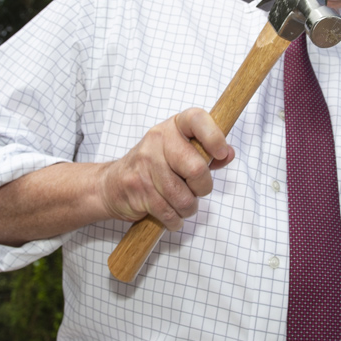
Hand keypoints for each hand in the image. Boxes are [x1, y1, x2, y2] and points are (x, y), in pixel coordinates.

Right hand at [98, 108, 233, 230]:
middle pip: (196, 169)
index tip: (221, 153)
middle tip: (196, 190)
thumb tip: (228, 154)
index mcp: (172, 127)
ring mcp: (145, 164)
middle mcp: (157, 140)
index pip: (197, 119)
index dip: (214, 136)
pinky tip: (170, 214)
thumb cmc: (153, 167)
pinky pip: (169, 213)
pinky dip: (174, 220)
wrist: (112, 184)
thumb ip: (206, 153)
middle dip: (202, 188)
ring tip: (181, 204)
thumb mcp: (179, 151)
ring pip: (183, 198)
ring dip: (187, 208)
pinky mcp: (137, 188)